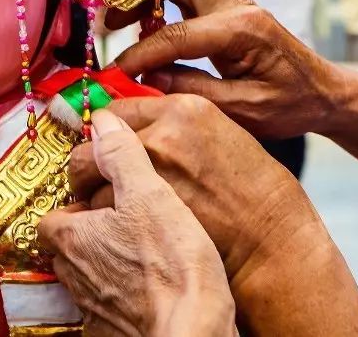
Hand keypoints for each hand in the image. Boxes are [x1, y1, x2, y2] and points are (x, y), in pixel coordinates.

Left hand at [38, 111, 235, 336]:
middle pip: (67, 250)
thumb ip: (121, 154)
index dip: (73, 205)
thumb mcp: (150, 192)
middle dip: (87, 236)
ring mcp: (92, 310)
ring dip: (104, 266)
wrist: (193, 328)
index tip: (98, 198)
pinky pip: (109, 309)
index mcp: (74, 238)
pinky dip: (122, 297)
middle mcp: (74, 276)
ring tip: (139, 253)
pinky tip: (150, 287)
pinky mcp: (113, 333)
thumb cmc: (172, 261)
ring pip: (86, 279)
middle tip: (121, 223)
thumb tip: (101, 122)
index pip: (51, 217)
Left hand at [66, 96, 313, 278]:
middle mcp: (158, 138)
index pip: (115, 113)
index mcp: (183, 111)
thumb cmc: (257, 198)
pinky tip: (126, 243)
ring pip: (86, 191)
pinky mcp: (135, 224)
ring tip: (118, 220)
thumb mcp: (221, 139)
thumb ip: (175, 128)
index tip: (104, 150)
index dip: (105, 137)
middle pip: (89, 151)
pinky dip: (99, 236)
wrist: (272, 246)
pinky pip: (95, 227)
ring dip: (93, 203)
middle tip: (99, 185)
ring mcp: (143, 182)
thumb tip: (138, 128)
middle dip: (88, 171)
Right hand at [110, 0, 347, 140]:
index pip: (176, 33)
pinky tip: (144, 28)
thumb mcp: (244, 111)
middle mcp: (234, 3)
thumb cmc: (291, 104)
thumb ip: (194, 91)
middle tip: (110, 26)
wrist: (323, 91)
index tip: (113, 73)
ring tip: (120, 26)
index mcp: (242, 29)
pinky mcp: (224, 4)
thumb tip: (147, 78)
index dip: (139, 54)